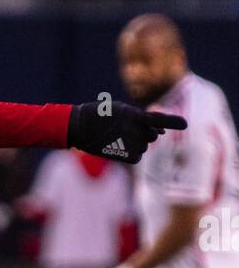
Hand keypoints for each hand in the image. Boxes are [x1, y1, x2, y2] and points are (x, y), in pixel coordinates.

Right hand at [69, 101, 185, 163]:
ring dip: (135, 143)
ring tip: (117, 138)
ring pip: (144, 147)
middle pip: (152, 136)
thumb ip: (143, 119)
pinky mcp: (125, 156)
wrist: (80, 126)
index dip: (173, 121)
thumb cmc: (101, 115)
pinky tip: (117, 148)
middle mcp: (135, 130)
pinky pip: (137, 157)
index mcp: (134, 115)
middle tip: (126, 131)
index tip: (185, 124)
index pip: (158, 119)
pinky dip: (130, 154)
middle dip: (144, 134)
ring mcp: (130, 144)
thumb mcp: (123, 110)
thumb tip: (160, 132)